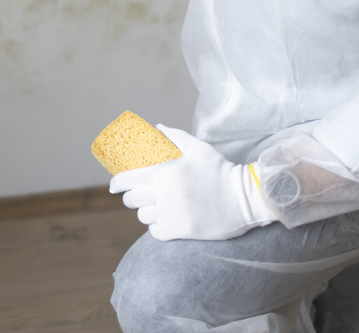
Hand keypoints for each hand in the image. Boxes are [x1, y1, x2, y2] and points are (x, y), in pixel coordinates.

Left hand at [109, 125, 275, 240]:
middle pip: (132, 199)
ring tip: (154, 208)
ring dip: (146, 212)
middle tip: (136, 197)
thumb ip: (175, 137)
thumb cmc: (221, 171)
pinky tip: (165, 221)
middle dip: (130, 198)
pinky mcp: (180, 231)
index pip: (128, 179)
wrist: (245, 199)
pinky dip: (157, 228)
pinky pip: (155, 232)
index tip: (113, 186)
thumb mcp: (199, 148)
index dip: (116, 183)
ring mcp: (172, 213)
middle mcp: (165, 193)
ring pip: (143, 216)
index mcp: (166, 172)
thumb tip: (156, 127)